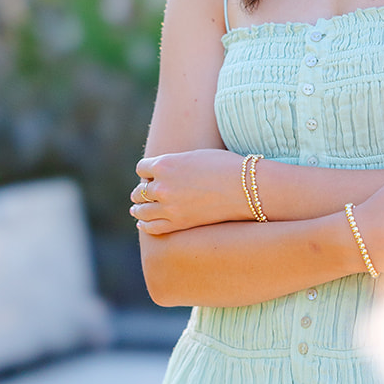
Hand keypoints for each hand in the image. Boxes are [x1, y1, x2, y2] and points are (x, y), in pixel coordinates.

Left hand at [130, 149, 246, 234]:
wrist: (245, 188)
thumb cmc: (225, 167)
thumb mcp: (195, 156)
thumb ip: (174, 163)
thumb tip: (163, 169)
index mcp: (165, 164)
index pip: (142, 168)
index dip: (147, 172)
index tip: (152, 175)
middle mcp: (162, 186)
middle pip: (139, 191)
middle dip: (142, 191)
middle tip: (144, 193)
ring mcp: (169, 207)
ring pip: (141, 210)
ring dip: (139, 208)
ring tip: (138, 209)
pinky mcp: (178, 223)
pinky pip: (152, 227)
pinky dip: (145, 224)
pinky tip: (143, 223)